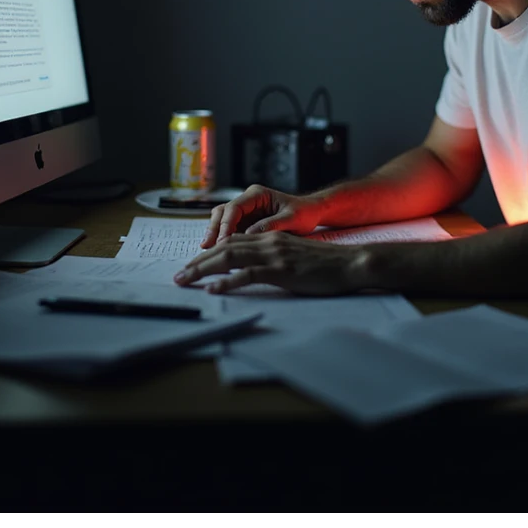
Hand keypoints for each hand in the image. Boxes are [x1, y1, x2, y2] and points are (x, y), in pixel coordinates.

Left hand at [175, 232, 369, 295]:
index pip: (231, 241)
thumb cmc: (324, 264)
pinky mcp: (281, 270)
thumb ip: (272, 258)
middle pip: (224, 247)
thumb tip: (249, 271)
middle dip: (198, 261)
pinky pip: (248, 274)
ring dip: (203, 269)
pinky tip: (213, 289)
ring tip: (185, 279)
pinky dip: (227, 282)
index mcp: (270, 237)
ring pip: (230, 257)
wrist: (349, 263)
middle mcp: (268, 242)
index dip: (208, 252)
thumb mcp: (293, 256)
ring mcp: (274, 255)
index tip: (192, 266)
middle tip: (178, 275)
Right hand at [200, 184, 321, 248]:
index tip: (222, 242)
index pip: (234, 208)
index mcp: (257, 194)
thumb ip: (271, 225)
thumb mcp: (292, 218)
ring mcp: (245, 212)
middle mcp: (247, 200)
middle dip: (214, 229)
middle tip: (207, 247)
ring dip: (215, 235)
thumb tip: (249, 234)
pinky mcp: (245, 223)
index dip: (226, 225)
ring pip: (221, 220)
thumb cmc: (304, 213)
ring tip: (208, 251)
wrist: (310, 214)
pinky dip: (223, 241)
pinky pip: (229, 230)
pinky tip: (219, 254)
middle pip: (222, 212)